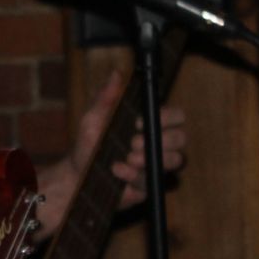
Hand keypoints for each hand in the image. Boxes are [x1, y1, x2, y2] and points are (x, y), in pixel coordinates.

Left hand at [37, 69, 187, 231]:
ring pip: (176, 161)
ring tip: (128, 158)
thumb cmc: (88, 143)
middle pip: (182, 138)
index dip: (166, 117)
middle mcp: (158, 143)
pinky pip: (153, 181)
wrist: (76, 175)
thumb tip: (116, 74)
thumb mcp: (93, 118)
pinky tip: (118, 171)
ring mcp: (156, 165)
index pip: (176, 116)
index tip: (139, 122)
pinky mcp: (149, 185)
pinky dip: (136, 176)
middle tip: (134, 143)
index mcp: (150, 124)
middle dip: (162, 140)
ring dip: (152, 159)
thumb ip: (105, 97)